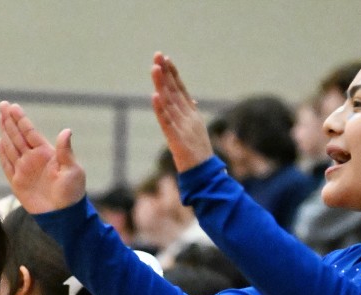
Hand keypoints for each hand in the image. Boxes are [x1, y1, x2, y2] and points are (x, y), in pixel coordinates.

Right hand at [0, 101, 86, 213]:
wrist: (63, 216)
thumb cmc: (72, 194)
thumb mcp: (73, 170)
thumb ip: (65, 151)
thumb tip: (66, 131)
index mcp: (46, 153)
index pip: (30, 132)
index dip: (21, 119)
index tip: (13, 107)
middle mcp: (33, 159)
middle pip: (18, 136)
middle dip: (9, 121)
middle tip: (2, 105)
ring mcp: (24, 170)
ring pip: (11, 147)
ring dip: (5, 133)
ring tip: (0, 118)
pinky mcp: (18, 183)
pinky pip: (7, 166)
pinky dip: (2, 155)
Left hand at [150, 52, 213, 172]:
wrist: (205, 173)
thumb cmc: (200, 153)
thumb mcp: (197, 129)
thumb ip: (192, 113)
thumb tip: (192, 99)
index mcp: (192, 114)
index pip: (180, 89)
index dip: (172, 74)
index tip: (164, 58)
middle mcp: (188, 117)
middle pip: (174, 91)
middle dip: (165, 73)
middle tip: (157, 55)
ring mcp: (183, 127)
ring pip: (170, 102)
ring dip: (162, 85)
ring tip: (155, 69)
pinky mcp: (177, 139)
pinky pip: (167, 122)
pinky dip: (161, 110)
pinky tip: (155, 97)